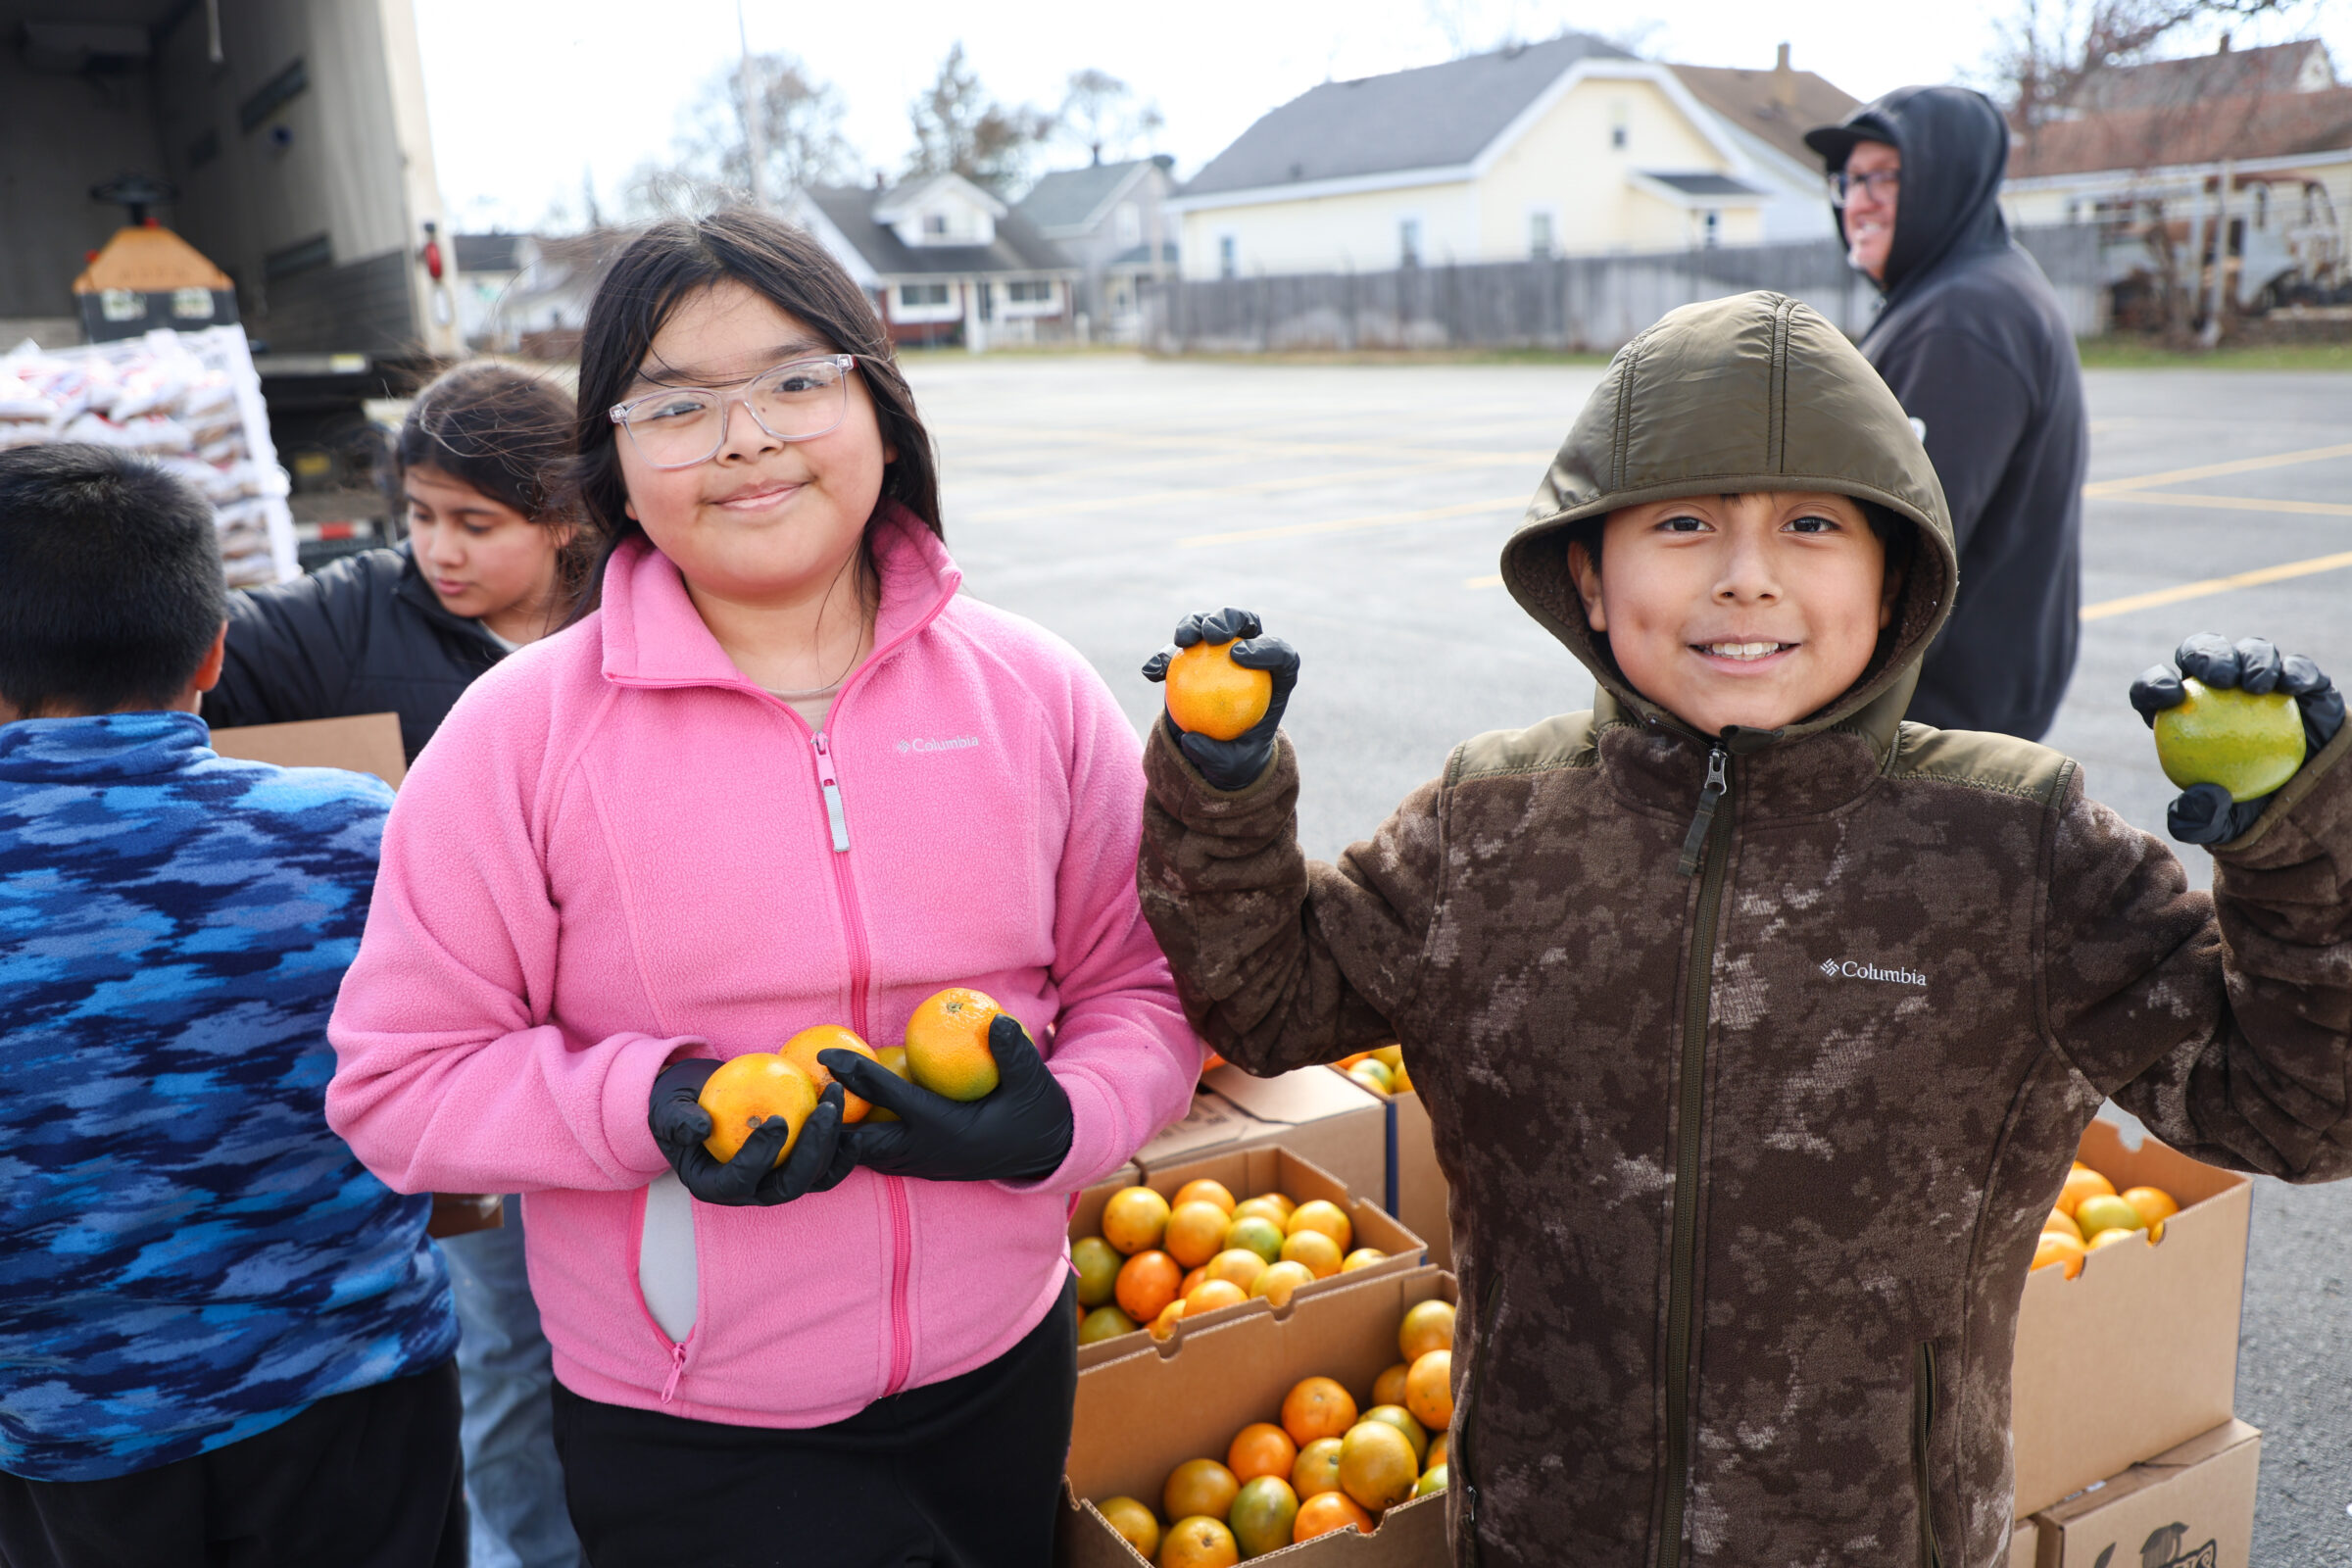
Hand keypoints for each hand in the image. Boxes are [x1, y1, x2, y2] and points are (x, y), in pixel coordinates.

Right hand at [648, 1057, 856, 1205]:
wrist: (700, 1101)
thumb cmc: (679, 1105)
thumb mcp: (668, 1109)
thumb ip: (678, 1120)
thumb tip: (698, 1127)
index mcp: (715, 1186)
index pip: (739, 1181)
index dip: (759, 1156)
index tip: (776, 1120)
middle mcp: (750, 1193)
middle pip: (788, 1186)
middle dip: (811, 1152)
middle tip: (824, 1110)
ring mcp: (777, 1182)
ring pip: (813, 1176)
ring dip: (831, 1142)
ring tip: (836, 1101)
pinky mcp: (797, 1166)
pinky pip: (826, 1163)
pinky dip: (842, 1147)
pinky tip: (854, 1119)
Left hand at [825, 1014, 1073, 1182]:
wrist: (1042, 1153)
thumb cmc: (1035, 1112)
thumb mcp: (1033, 1082)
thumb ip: (1014, 1053)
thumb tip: (996, 1020)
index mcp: (948, 1130)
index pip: (894, 1100)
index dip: (859, 1076)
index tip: (828, 1055)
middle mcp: (926, 1153)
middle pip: (861, 1142)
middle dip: (828, 1119)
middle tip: (801, 1086)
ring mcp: (919, 1164)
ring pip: (863, 1155)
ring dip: (836, 1133)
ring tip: (807, 1102)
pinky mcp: (917, 1166)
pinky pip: (873, 1155)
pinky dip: (852, 1139)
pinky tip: (835, 1115)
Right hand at [1141, 607, 1298, 790]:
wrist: (1215, 750)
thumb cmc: (1234, 758)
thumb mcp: (1230, 767)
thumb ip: (1215, 756)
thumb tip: (1192, 739)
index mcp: (1275, 678)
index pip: (1281, 655)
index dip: (1266, 647)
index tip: (1239, 656)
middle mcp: (1251, 656)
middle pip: (1246, 624)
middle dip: (1229, 619)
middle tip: (1211, 635)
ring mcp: (1221, 652)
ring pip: (1210, 625)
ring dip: (1194, 624)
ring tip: (1181, 641)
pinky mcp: (1194, 657)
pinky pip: (1178, 650)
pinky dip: (1164, 657)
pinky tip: (1151, 672)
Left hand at [2129, 634, 2343, 844]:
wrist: (2304, 809)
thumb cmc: (2247, 814)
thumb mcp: (2218, 828)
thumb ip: (2198, 818)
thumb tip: (2196, 798)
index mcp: (2181, 714)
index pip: (2156, 689)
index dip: (2154, 684)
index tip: (2169, 697)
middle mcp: (2216, 688)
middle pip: (2201, 653)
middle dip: (2206, 655)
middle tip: (2219, 678)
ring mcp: (2259, 681)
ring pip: (2250, 651)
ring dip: (2251, 659)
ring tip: (2256, 685)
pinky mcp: (2301, 683)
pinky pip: (2298, 669)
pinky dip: (2296, 672)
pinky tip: (2294, 686)